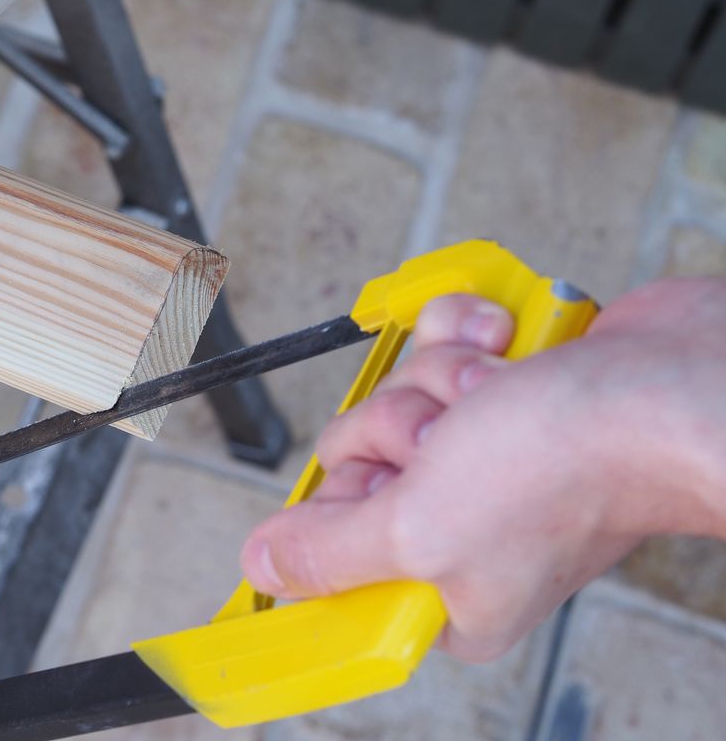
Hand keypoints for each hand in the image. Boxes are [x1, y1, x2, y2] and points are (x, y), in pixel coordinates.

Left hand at [241, 278, 725, 661]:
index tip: (380, 488)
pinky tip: (504, 349)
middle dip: (397, 429)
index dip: (337, 511)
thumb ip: (330, 554)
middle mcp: (454, 529)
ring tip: (495, 399)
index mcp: (439, 591)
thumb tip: (265, 565)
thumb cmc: (563, 466)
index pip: (333, 558)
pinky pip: (429, 347)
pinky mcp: (491, 391)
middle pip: (355, 461)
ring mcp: (474, 455)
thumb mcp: (417, 531)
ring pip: (392, 396)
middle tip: (453, 443)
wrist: (662, 381)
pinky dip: (462, 338)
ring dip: (439, 383)